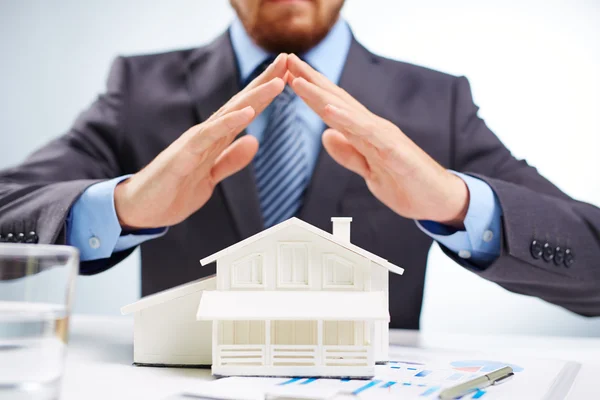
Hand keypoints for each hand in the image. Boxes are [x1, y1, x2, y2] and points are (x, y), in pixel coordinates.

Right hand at [114, 55, 287, 228]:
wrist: (141, 210)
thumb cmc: (172, 192)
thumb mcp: (210, 178)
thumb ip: (230, 159)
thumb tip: (254, 141)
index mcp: (214, 140)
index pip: (244, 111)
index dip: (265, 94)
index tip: (287, 75)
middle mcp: (206, 135)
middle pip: (240, 104)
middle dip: (264, 82)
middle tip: (288, 59)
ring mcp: (194, 142)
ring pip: (228, 114)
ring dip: (254, 97)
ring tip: (277, 81)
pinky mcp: (184, 155)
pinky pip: (209, 136)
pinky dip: (228, 123)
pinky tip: (248, 112)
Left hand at [286, 54, 468, 226]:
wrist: (440, 201)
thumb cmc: (407, 184)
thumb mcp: (369, 171)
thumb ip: (349, 153)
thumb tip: (327, 135)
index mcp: (365, 133)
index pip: (333, 108)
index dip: (311, 92)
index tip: (289, 76)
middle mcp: (374, 128)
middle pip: (337, 101)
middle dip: (311, 80)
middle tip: (287, 60)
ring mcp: (384, 137)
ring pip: (348, 112)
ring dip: (322, 95)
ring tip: (298, 79)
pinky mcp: (394, 151)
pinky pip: (367, 133)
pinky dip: (347, 120)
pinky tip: (329, 109)